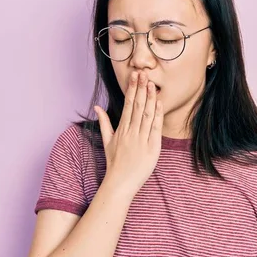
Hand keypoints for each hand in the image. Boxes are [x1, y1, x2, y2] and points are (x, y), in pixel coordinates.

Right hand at [94, 71, 163, 194]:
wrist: (120, 183)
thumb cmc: (114, 163)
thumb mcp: (107, 141)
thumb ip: (104, 123)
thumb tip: (97, 107)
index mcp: (121, 129)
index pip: (127, 104)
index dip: (132, 89)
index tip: (135, 76)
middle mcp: (130, 132)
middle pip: (136, 106)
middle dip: (140, 88)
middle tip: (143, 73)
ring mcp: (141, 140)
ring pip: (146, 114)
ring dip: (150, 98)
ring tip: (152, 83)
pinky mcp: (151, 148)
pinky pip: (155, 128)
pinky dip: (157, 115)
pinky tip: (159, 103)